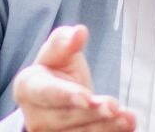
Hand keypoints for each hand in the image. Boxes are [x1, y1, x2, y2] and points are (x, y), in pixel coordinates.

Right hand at [12, 25, 136, 131]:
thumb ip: (64, 42)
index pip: (46, 93)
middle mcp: (34, 116)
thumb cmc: (56, 73)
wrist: (56, 102)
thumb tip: (79, 32)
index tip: (86, 97)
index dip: (66, 95)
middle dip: (91, 113)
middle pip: (64, 117)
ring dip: (105, 127)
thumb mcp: (58, 54)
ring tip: (126, 117)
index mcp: (28, 88)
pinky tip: (125, 125)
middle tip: (113, 106)